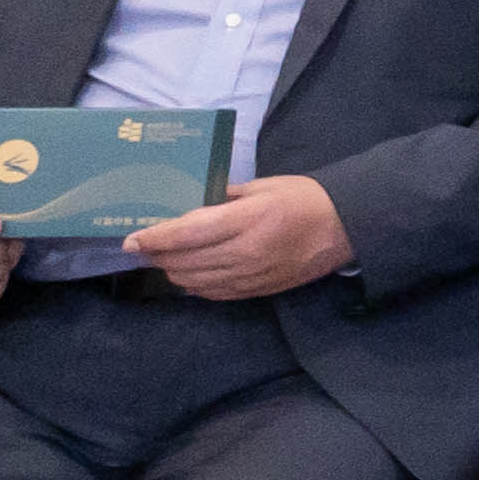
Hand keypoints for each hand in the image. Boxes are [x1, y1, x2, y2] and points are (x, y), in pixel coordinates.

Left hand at [126, 172, 356, 301]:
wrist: (347, 228)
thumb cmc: (306, 198)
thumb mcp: (264, 186)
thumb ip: (224, 196)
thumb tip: (190, 204)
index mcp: (248, 219)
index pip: (188, 233)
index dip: (155, 238)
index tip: (131, 240)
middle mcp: (246, 252)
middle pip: (185, 260)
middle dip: (158, 255)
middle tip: (144, 246)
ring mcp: (252, 275)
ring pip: (195, 280)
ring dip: (173, 270)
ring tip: (164, 259)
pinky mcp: (258, 290)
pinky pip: (214, 293)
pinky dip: (194, 285)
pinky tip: (189, 275)